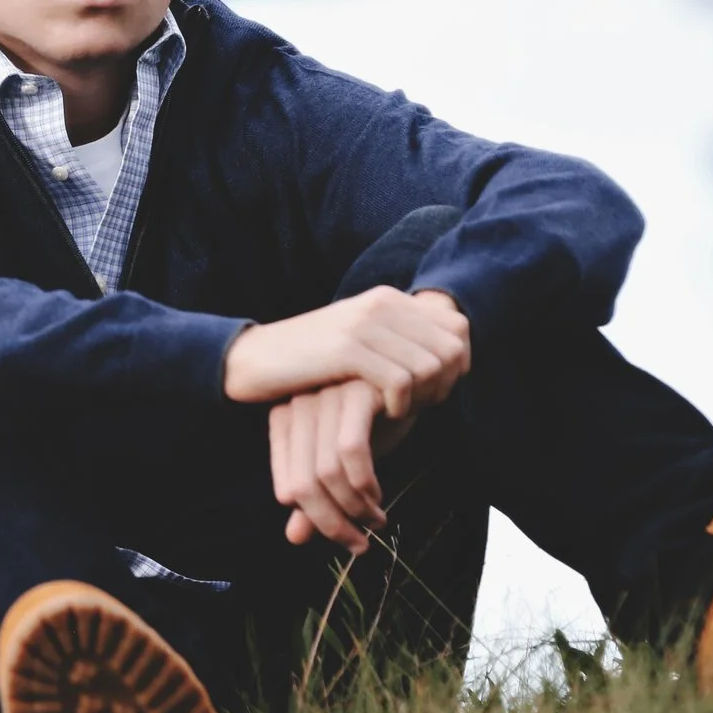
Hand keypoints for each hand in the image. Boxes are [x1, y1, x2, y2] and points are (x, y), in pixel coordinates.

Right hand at [223, 286, 470, 421]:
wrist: (255, 359)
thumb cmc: (312, 361)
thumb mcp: (361, 340)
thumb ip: (401, 340)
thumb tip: (453, 358)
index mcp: (389, 299)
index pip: (457, 327)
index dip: (457, 364)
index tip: (433, 388)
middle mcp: (382, 304)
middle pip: (451, 349)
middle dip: (444, 384)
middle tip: (418, 404)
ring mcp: (364, 325)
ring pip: (430, 366)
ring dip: (423, 397)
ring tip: (400, 409)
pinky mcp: (347, 350)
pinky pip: (400, 381)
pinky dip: (400, 404)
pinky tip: (382, 412)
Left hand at [268, 379, 384, 552]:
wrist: (411, 379)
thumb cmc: (371, 423)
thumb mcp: (340, 463)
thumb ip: (315, 496)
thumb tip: (293, 538)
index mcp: (285, 419)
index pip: (287, 489)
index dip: (314, 522)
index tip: (345, 538)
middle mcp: (300, 405)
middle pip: (304, 485)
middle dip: (333, 524)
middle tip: (360, 544)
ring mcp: (327, 395)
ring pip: (327, 472)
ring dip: (354, 508)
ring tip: (376, 521)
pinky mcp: (356, 390)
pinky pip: (351, 449)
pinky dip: (365, 482)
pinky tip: (379, 495)